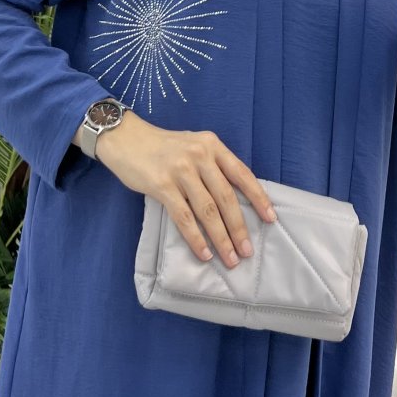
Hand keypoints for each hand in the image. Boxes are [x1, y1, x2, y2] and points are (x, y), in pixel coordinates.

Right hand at [97, 112, 277, 267]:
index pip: (242, 174)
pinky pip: (184, 217)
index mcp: (212, 145)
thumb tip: (234, 199)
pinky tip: (204, 253)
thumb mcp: (194, 146)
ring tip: (230, 258)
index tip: (270, 218)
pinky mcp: (162, 186)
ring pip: (208, 211)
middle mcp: (200, 156)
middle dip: (239, 228)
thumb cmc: (163, 147)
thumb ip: (213, 165)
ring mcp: (181, 171)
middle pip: (226, 198)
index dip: (258, 198)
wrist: (126, 138)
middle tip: (247, 251)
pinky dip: (196, 238)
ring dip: (221, 238)